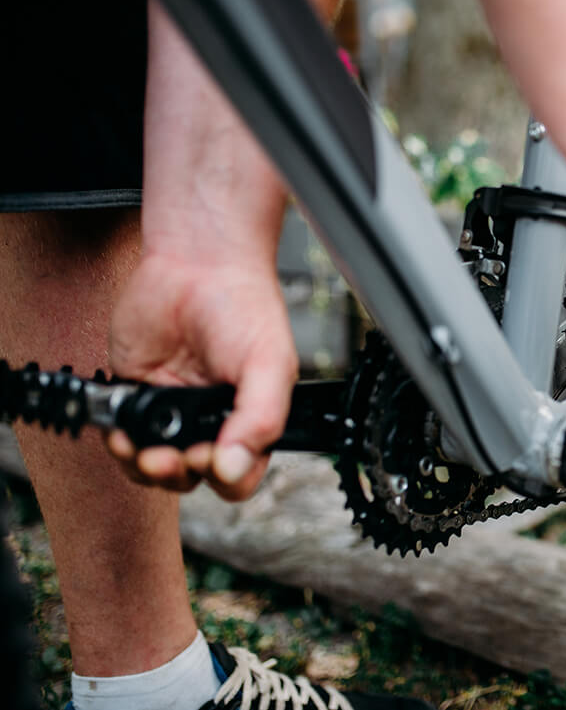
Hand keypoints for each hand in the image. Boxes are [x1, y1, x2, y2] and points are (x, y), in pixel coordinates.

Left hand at [106, 252, 297, 499]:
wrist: (197, 264)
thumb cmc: (244, 307)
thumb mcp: (270, 364)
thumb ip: (261, 418)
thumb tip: (233, 467)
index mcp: (251, 419)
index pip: (239, 474)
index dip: (223, 476)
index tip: (209, 458)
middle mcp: (212, 420)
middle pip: (192, 477)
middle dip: (177, 474)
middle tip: (169, 457)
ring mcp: (172, 409)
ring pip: (154, 465)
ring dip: (144, 467)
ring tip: (142, 449)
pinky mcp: (137, 393)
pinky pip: (123, 435)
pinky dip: (119, 441)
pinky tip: (122, 432)